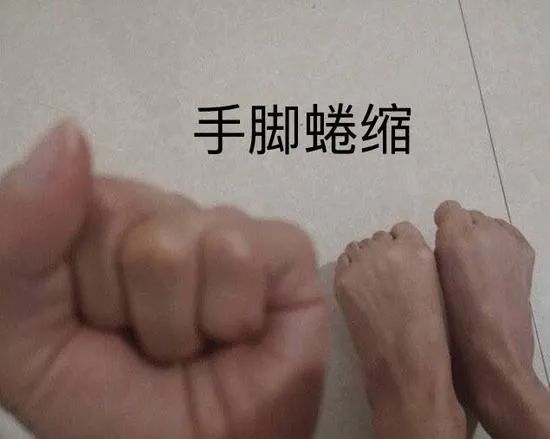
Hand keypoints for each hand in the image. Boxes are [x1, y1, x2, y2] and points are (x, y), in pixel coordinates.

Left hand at [0, 122, 327, 438]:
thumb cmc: (109, 406)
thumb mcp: (25, 336)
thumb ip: (17, 238)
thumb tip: (68, 132)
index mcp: (107, 224)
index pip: (75, 198)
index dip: (77, 280)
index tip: (93, 326)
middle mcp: (169, 216)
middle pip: (124, 219)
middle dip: (125, 305)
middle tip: (147, 346)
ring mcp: (230, 228)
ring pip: (180, 240)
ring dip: (176, 323)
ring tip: (194, 347)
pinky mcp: (285, 251)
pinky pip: (239, 254)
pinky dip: (229, 316)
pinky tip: (239, 335)